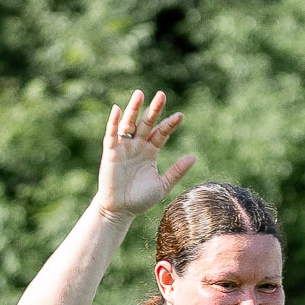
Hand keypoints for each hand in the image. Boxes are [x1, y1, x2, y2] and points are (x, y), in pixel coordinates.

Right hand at [97, 88, 195, 223]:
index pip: (162, 133)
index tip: (180, 116)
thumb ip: (176, 171)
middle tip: (162, 95)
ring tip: (140, 94)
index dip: (170, 124)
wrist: (119, 210)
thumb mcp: (162, 185)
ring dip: (134, 109)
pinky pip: (112, 135)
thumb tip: (194, 157)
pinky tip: (117, 109)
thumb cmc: (140, 199)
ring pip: (129, 124)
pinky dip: (113, 122)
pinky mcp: (111, 153)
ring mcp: (124, 147)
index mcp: (151, 151)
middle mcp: (138, 146)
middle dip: (154, 110)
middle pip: (147, 123)